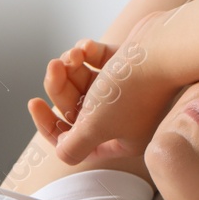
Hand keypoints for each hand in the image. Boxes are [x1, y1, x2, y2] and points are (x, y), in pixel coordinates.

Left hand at [28, 37, 126, 162]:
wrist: (164, 48)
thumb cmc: (133, 91)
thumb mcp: (95, 127)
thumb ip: (73, 147)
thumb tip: (63, 152)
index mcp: (121, 139)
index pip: (77, 141)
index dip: (51, 125)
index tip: (35, 104)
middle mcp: (125, 118)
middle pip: (77, 107)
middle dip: (59, 86)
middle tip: (54, 67)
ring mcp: (127, 90)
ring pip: (84, 81)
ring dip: (71, 66)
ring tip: (72, 54)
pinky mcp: (129, 64)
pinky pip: (98, 60)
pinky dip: (88, 53)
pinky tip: (88, 47)